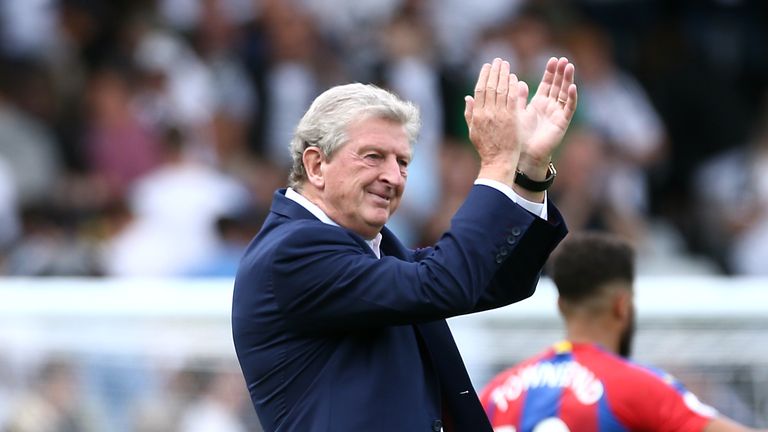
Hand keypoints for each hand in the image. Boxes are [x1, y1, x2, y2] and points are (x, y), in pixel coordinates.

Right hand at [464, 58, 524, 185]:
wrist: (499, 161)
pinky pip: (512, 99)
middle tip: (498, 60)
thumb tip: (467, 97)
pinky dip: (513, 87)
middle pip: (490, 87)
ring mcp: (500, 115)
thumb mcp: (473, 131)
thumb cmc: (486, 148)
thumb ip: (469, 113)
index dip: (483, 76)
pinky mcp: (511, 119)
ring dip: (504, 75)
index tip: (487, 66)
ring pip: (501, 90)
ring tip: (506, 64)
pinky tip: (514, 78)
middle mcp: (487, 113)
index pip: (479, 90)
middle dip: (494, 71)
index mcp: (477, 115)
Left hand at [517, 57, 577, 176]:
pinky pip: (568, 108)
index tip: (552, 60)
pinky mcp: (562, 123)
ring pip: (565, 94)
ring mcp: (557, 114)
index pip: (547, 84)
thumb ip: (518, 98)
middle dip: (561, 73)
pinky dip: (571, 98)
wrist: (523, 155)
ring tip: (570, 67)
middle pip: (558, 86)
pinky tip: (573, 87)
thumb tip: (516, 80)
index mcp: (538, 103)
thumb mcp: (517, 113)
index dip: (550, 72)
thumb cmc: (518, 136)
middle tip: (563, 59)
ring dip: (568, 80)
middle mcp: (550, 107)